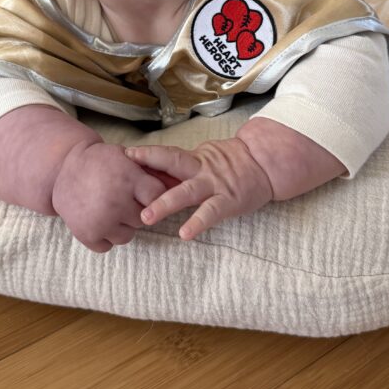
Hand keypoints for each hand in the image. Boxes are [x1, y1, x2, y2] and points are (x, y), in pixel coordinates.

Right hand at [52, 141, 165, 252]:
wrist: (62, 168)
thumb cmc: (101, 162)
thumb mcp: (126, 157)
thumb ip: (150, 171)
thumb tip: (178, 183)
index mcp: (129, 179)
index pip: (158, 197)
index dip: (152, 196)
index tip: (142, 192)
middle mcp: (116, 202)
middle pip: (144, 219)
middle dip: (136, 210)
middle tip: (120, 198)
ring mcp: (101, 221)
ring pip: (127, 235)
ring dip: (121, 225)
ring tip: (108, 208)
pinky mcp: (87, 235)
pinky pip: (108, 246)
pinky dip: (104, 236)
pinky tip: (98, 220)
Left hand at [124, 139, 272, 239]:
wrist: (265, 163)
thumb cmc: (233, 162)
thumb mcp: (206, 158)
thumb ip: (183, 167)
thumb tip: (152, 173)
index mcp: (194, 159)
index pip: (166, 155)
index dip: (146, 154)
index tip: (123, 154)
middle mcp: (201, 168)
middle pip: (171, 164)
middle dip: (148, 169)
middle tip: (124, 179)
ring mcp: (214, 184)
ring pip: (185, 192)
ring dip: (164, 204)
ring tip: (146, 218)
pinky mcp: (228, 201)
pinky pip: (210, 213)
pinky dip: (197, 223)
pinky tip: (185, 234)